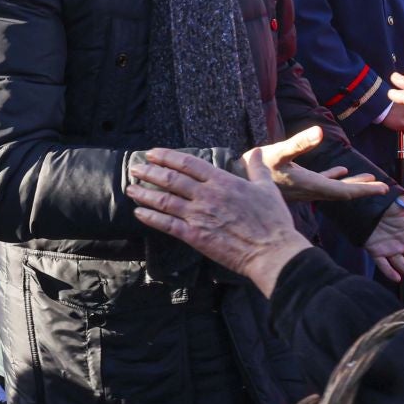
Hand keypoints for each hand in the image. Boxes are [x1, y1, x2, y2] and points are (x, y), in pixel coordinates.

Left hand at [127, 148, 311, 294]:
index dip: (167, 157)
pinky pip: (167, 225)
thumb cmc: (272, 220)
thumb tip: (257, 152)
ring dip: (144, 193)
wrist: (271, 251)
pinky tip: (139, 213)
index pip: (188, 163)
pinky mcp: (195, 236)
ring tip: (130, 188)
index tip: (153, 153)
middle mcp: (206, 195)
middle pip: (171, 179)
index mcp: (222, 181)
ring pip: (164, 200)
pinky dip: (150, 218)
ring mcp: (198, 216)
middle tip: (135, 167)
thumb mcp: (266, 188)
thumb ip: (257, 168)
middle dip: (150, 172)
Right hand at [254, 126, 388, 202]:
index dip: (365, 190)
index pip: (344, 191)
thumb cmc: (256, 167)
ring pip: (334, 189)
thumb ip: (299, 142)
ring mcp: (305, 189)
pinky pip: (322, 183)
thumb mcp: (278, 151)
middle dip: (363, 189)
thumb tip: (320, 131)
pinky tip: (342, 172)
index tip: (384, 190)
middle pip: (343, 193)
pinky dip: (334, 178)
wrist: (236, 179)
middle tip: (384, 189)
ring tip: (369, 180)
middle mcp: (310, 191)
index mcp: (311, 186)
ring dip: (352, 185)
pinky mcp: (298, 184)